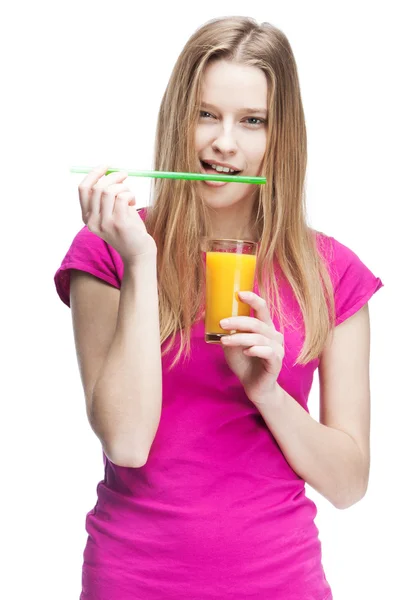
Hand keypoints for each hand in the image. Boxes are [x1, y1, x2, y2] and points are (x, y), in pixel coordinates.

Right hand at [78, 165, 156, 263]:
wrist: (137, 252)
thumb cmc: (127, 229)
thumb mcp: (112, 212)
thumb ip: (107, 195)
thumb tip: (110, 172)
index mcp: (87, 217)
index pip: (83, 189)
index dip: (94, 174)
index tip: (106, 166)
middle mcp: (92, 221)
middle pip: (97, 188)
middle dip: (112, 177)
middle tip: (124, 175)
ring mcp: (105, 223)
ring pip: (110, 191)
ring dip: (123, 186)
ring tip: (130, 194)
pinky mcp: (119, 224)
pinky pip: (122, 197)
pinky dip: (130, 194)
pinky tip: (134, 202)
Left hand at [220, 291, 284, 405]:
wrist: (255, 387)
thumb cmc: (244, 362)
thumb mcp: (231, 344)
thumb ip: (225, 331)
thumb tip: (205, 315)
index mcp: (265, 327)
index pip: (262, 308)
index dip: (252, 299)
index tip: (238, 293)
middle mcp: (273, 335)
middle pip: (257, 322)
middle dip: (238, 321)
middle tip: (222, 323)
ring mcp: (277, 348)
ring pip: (259, 338)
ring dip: (240, 338)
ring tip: (224, 341)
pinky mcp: (276, 362)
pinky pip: (268, 352)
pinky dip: (255, 350)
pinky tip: (246, 352)